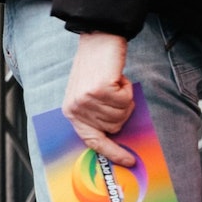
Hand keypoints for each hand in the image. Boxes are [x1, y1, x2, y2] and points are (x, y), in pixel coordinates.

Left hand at [61, 32, 135, 165]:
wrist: (97, 40)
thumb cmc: (95, 68)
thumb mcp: (88, 95)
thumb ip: (96, 114)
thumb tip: (115, 133)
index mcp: (71, 113)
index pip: (92, 142)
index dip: (112, 153)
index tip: (129, 161)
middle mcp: (76, 110)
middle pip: (115, 126)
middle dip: (121, 110)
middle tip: (114, 91)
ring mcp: (87, 101)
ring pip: (122, 113)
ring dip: (124, 97)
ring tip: (113, 82)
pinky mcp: (100, 91)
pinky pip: (126, 100)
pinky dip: (127, 88)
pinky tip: (116, 77)